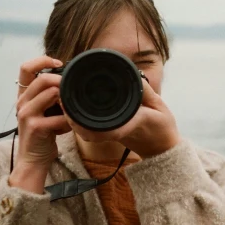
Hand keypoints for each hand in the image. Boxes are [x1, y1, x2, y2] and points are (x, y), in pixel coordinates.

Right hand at [10, 56, 70, 192]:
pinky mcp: (34, 126)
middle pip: (42, 78)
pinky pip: (59, 117)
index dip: (42, 60)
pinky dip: (69, 121)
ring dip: (67, 101)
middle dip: (62, 80)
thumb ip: (52, 96)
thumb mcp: (46, 111)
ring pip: (51, 93)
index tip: (59, 62)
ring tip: (72, 110)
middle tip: (74, 89)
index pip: (25, 68)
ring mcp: (26, 113)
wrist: (34, 159)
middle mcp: (21, 102)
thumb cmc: (44, 134)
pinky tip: (70, 127)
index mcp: (24, 95)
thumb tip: (71, 81)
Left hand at [66, 78, 181, 158]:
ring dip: (74, 122)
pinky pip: (92, 134)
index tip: (73, 108)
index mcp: (131, 124)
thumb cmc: (163, 128)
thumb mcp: (159, 105)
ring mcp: (113, 136)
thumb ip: (145, 91)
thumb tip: (132, 75)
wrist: (163, 149)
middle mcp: (118, 132)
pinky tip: (73, 113)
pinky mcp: (110, 136)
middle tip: (62, 99)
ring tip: (64, 103)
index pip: (107, 128)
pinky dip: (80, 125)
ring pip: (88, 134)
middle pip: (90, 131)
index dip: (86, 121)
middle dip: (74, 118)